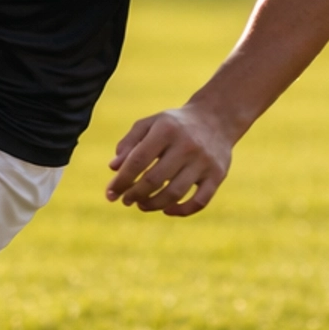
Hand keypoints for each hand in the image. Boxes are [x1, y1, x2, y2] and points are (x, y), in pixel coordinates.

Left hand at [106, 103, 233, 216]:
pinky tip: (167, 209)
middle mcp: (187, 145)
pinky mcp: (218, 175)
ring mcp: (204, 161)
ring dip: (153, 204)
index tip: (110, 193)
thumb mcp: (151, 124)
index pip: (138, 160)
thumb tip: (114, 168)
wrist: (217, 118)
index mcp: (167, 129)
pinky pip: (199, 201)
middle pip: (154, 179)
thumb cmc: (175, 124)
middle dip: (134, 194)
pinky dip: (182, 211)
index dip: (121, 180)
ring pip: (175, 193)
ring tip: (142, 205)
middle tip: (126, 200)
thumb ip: (130, 142)